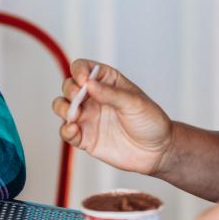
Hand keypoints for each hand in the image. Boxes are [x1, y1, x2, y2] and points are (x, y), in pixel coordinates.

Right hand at [51, 59, 174, 175]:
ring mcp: (88, 117)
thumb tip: (88, 83)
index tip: (83, 80)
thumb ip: (110, 93)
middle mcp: (94, 97)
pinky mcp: (85, 137)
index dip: (79, 70)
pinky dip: (65, 130)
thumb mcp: (134, 103)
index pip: (83, 68)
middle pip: (69, 86)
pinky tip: (74, 130)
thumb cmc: (150, 121)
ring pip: (62, 107)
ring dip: (63, 108)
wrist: (157, 151)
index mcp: (107, 81)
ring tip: (75, 115)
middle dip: (70, 90)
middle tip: (78, 97)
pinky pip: (66, 132)